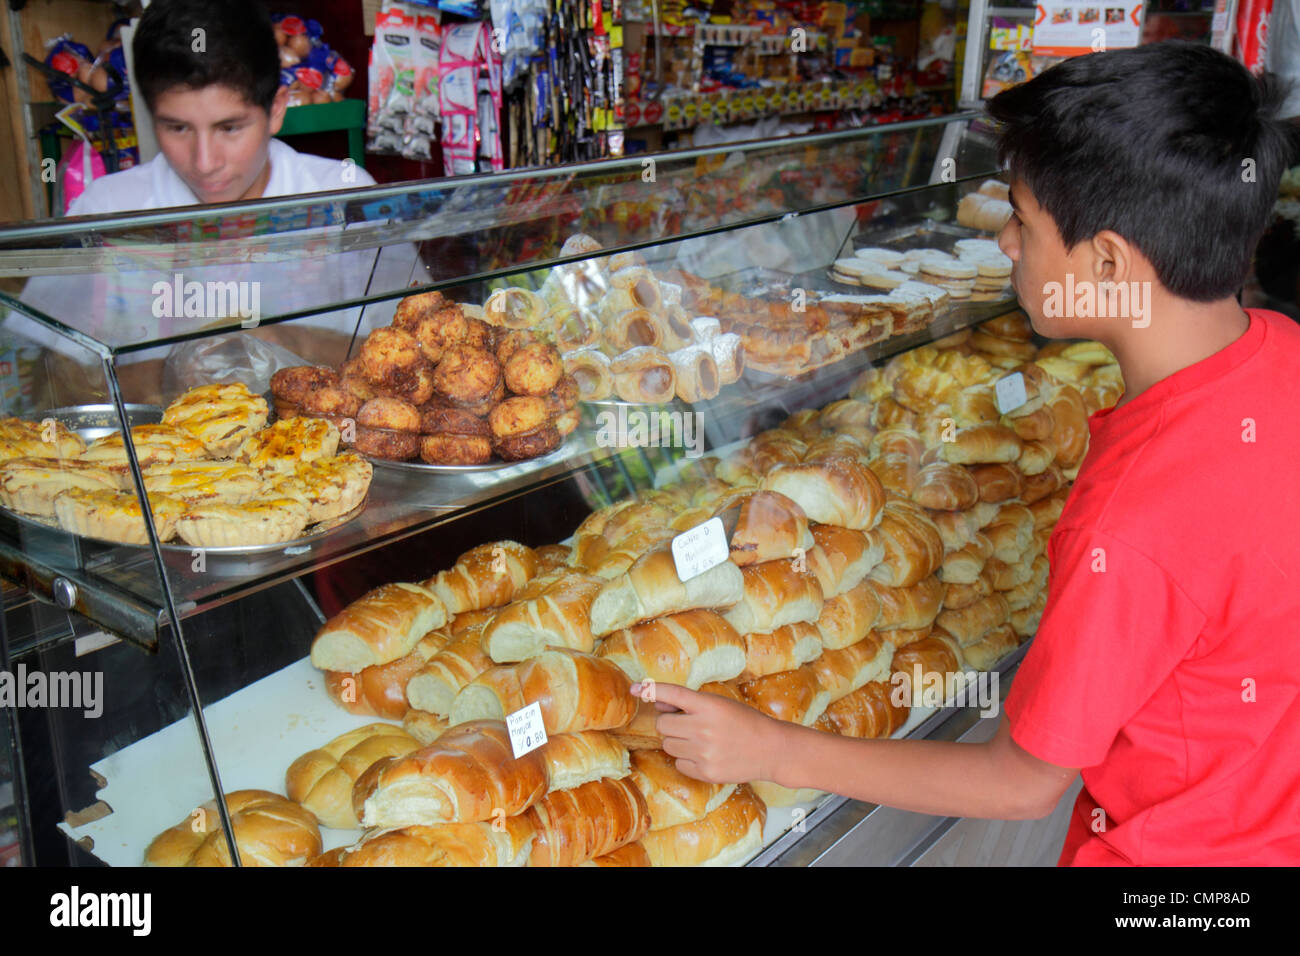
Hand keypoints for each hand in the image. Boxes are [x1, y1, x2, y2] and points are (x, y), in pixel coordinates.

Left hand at [629, 681, 786, 784]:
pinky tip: (705, 754)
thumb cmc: (744, 721)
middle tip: (686, 724)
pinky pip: (678, 763)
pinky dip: (686, 759)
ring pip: (667, 744)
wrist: (770, 748)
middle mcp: (703, 727)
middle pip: (662, 724)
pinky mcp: (705, 772)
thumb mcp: (720, 704)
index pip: (673, 694)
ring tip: (699, 739)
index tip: (635, 688)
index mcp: (709, 705)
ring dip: (676, 740)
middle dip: (669, 723)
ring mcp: (704, 752)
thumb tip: (658, 703)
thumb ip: (689, 703)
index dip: (651, 690)